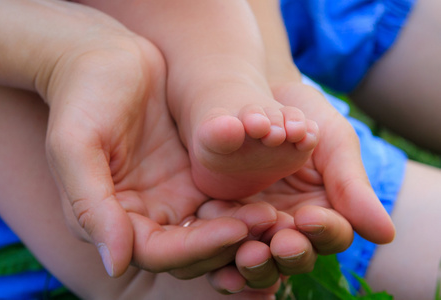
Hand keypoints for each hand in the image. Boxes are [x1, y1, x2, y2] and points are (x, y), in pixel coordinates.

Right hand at [34, 1, 279, 278]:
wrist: (107, 59)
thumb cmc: (83, 98)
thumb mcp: (74, 146)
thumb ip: (90, 206)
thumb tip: (114, 264)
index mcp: (111, 217)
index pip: (157, 252)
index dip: (197, 248)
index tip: (236, 230)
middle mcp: (144, 215)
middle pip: (191, 249)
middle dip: (228, 241)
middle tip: (268, 221)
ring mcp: (172, 196)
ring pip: (212, 228)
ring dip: (243, 226)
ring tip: (276, 213)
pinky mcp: (193, 175)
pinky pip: (222, 198)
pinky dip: (243, 203)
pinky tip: (270, 194)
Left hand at [199, 80, 394, 291]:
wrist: (258, 92)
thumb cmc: (303, 113)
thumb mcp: (332, 143)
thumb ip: (353, 187)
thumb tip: (386, 234)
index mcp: (325, 211)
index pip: (331, 234)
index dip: (324, 231)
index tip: (309, 217)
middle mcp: (292, 224)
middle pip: (295, 255)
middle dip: (289, 253)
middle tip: (279, 243)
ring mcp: (257, 223)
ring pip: (260, 256)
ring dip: (255, 261)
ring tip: (247, 252)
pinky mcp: (225, 216)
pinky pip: (224, 241)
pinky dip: (222, 248)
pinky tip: (217, 247)